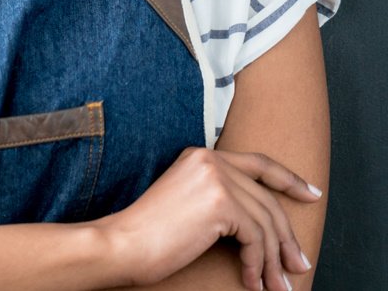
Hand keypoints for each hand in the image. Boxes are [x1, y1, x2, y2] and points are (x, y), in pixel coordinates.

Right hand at [95, 146, 320, 290]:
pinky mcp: (221, 202)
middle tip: (297, 267)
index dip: (289, 180)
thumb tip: (268, 226)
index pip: (258, 164)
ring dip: (274, 260)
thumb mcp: (189, 205)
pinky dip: (258, 264)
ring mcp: (216, 178)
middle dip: (286, 239)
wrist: (123, 243)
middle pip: (267, 201)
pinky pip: (256, 238)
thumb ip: (222, 199)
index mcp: (200, 156)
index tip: (311, 195)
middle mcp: (210, 160)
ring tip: (276, 285)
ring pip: (266, 223)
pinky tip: (251, 280)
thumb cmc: (149, 233)